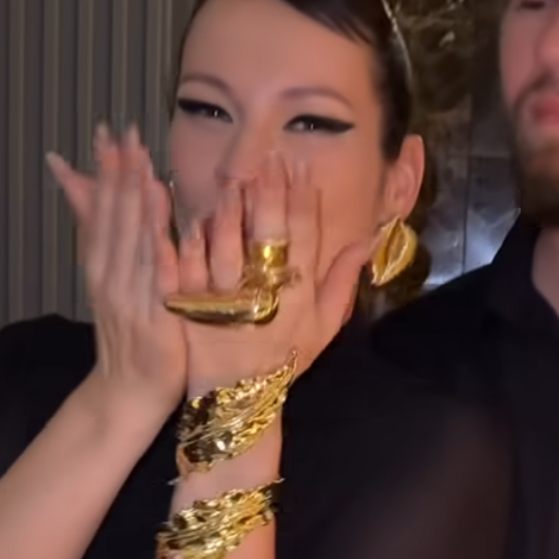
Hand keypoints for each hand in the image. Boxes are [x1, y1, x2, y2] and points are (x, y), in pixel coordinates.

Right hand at [48, 125, 185, 431]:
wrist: (127, 392)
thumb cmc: (130, 332)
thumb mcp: (111, 279)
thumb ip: (101, 235)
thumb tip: (81, 189)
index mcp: (100, 264)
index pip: (102, 206)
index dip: (107, 168)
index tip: (112, 130)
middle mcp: (109, 276)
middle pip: (114, 216)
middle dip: (119, 172)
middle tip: (126, 131)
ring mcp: (130, 298)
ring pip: (133, 242)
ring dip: (137, 202)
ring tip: (142, 164)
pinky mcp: (154, 320)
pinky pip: (157, 281)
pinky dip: (160, 253)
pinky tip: (166, 228)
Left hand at [177, 153, 371, 395]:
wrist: (238, 399)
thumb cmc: (284, 359)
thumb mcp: (324, 327)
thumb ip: (343, 282)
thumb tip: (367, 240)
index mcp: (301, 297)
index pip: (305, 238)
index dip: (303, 201)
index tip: (299, 168)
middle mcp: (268, 296)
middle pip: (269, 235)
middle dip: (270, 194)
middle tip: (268, 159)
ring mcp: (228, 303)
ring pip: (229, 247)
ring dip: (231, 210)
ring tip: (233, 178)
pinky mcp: (193, 311)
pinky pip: (191, 271)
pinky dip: (191, 244)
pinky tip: (192, 218)